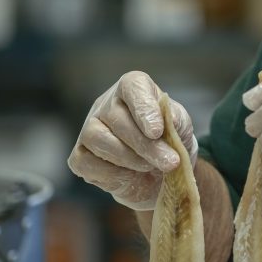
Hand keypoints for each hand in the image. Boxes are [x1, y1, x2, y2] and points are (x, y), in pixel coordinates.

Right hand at [67, 71, 197, 210]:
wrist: (161, 175)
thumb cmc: (170, 142)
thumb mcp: (181, 128)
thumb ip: (176, 121)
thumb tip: (169, 119)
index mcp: (133, 89)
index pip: (133, 86)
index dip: (144, 108)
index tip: (157, 131)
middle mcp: (106, 104)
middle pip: (116, 117)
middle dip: (145, 144)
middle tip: (169, 162)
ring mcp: (89, 129)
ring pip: (97, 138)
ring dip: (129, 158)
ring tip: (151, 167)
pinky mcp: (80, 156)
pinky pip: (86, 162)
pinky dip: (112, 173)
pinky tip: (131, 175)